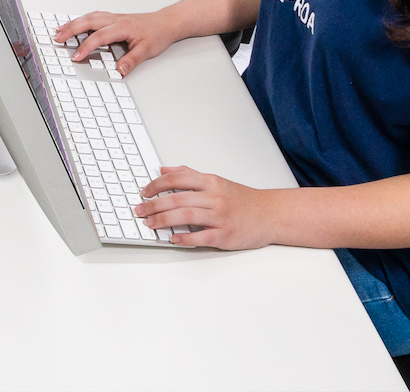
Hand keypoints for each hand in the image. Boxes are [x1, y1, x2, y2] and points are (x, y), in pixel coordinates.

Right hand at [56, 8, 186, 74]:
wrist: (166, 23)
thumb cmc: (157, 34)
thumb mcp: (147, 50)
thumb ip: (131, 60)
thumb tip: (119, 70)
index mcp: (122, 27)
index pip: (99, 37)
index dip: (86, 47)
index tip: (76, 56)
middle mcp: (115, 20)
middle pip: (88, 22)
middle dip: (71, 30)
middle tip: (57, 38)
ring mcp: (113, 17)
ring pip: (89, 17)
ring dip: (73, 23)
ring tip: (60, 30)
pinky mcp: (114, 18)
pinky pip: (93, 16)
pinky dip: (81, 19)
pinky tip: (76, 23)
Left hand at [134, 166, 275, 248]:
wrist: (270, 214)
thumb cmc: (242, 200)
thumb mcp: (216, 181)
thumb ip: (189, 175)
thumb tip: (164, 170)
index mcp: (210, 182)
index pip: (177, 179)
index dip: (156, 185)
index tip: (144, 192)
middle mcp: (214, 197)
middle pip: (177, 198)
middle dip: (153, 205)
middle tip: (139, 210)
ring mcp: (220, 216)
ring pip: (185, 215)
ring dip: (163, 220)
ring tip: (150, 224)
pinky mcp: (225, 235)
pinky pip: (201, 236)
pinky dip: (185, 238)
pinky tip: (173, 239)